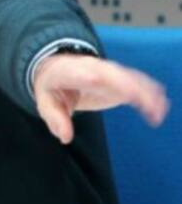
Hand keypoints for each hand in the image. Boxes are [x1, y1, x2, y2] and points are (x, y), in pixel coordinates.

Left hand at [33, 54, 168, 144]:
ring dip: (143, 90)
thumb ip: (54, 118)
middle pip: (111, 74)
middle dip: (128, 85)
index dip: (93, 77)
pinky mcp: (117, 77)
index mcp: (69, 72)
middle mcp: (90, 68)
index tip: (102, 83)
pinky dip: (147, 89)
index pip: (81, 74)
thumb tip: (65, 137)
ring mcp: (106, 70)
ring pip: (127, 76)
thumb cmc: (51, 86)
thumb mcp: (45, 102)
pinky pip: (135, 80)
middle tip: (144, 103)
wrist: (56, 66)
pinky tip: (159, 103)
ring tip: (157, 108)